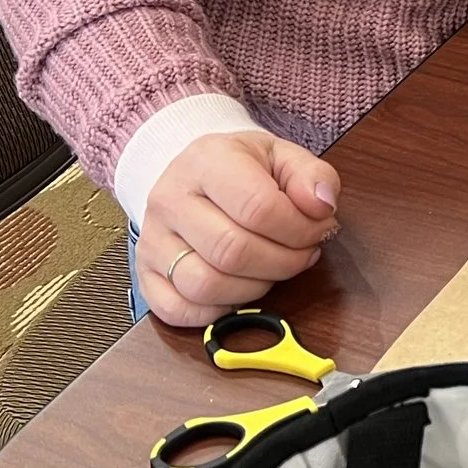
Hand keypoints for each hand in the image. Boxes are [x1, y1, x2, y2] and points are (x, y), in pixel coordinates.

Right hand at [135, 129, 339, 327]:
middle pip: (233, 252)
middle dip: (283, 262)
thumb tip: (323, 206)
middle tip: (304, 253)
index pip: (258, 208)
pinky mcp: (145, 274)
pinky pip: (178, 310)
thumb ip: (313, 176)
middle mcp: (170, 200)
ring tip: (274, 269)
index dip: (300, 229)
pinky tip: (240, 288)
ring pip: (205, 286)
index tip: (320, 229)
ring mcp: (152, 240)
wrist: (193, 173)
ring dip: (255, 289)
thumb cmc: (242, 168)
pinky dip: (217, 310)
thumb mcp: (282, 156)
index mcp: (207, 161)